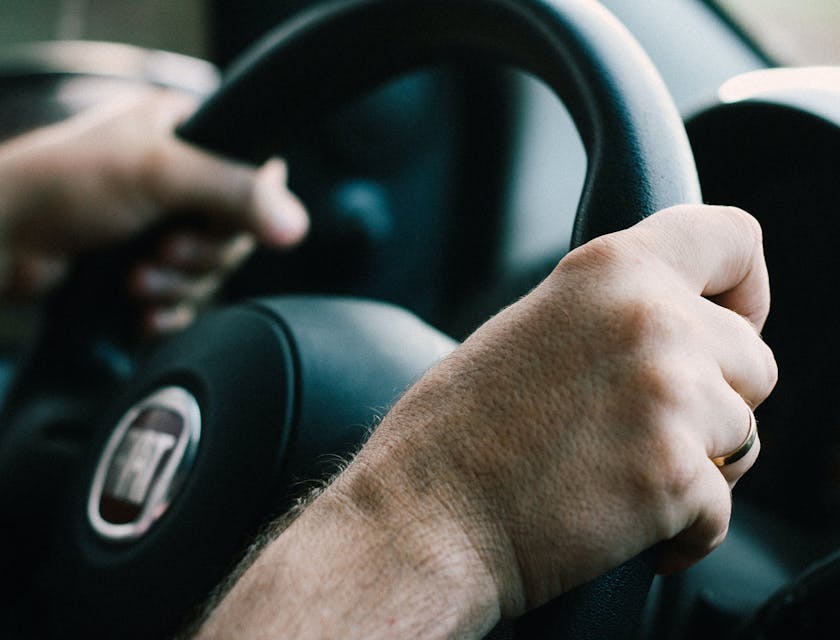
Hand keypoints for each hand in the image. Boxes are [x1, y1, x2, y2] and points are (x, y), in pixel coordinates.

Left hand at [0, 90, 307, 332]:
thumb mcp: (159, 174)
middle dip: (199, 256)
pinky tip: (145, 311)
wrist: (2, 238)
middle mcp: (181, 180)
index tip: (211, 224)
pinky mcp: (147, 267)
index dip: (244, 212)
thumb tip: (296, 224)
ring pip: (209, 273)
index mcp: (188, 135)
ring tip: (138, 280)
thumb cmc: (64, 185)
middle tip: (163, 252)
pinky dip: (170, 310)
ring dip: (178, 286)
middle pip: (234, 235)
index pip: (255, 178)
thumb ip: (234, 192)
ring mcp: (163, 225)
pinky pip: (186, 299)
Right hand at [195, 205, 776, 637]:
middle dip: (715, 398)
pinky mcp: (676, 478)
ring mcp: (670, 399)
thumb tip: (678, 332)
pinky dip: (683, 523)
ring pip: (745, 434)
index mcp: (610, 271)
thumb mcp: (534, 327)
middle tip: (647, 426)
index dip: (745, 286)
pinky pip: (722, 506)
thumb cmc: (456, 432)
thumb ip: (614, 314)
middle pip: (753, 359)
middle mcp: (651, 321)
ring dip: (700, 460)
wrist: (422, 517)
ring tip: (621, 472)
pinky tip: (623, 519)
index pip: (734, 239)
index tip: (731, 320)